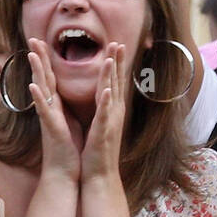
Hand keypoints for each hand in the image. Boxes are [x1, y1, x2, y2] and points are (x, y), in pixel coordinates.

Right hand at [27, 39, 82, 185]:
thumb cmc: (67, 149)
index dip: (46, 60)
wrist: (64, 173)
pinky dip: (38, 99)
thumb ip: (63, 107)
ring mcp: (49, 118)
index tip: (42, 42)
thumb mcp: (68, 122)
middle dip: (38, 58)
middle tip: (33, 38)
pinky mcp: (52, 129)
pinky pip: (44, 112)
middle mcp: (50, 109)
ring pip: (41, 91)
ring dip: (36, 72)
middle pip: (43, 78)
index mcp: (57, 106)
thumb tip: (62, 96)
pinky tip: (33, 86)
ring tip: (31, 54)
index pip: (51, 78)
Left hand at [81, 44, 126, 186]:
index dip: (116, 63)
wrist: (100, 175)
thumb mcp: (102, 125)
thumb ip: (103, 109)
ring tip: (112, 57)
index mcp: (111, 110)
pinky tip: (106, 90)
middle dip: (117, 62)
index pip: (114, 82)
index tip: (116, 45)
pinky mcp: (103, 134)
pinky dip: (106, 102)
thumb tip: (104, 96)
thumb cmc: (98, 151)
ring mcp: (110, 123)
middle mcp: (114, 114)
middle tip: (118, 42)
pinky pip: (104, 116)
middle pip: (116, 82)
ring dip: (112, 75)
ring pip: (111, 94)